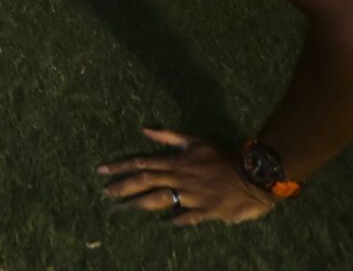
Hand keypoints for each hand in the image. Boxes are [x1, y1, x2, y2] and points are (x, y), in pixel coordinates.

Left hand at [98, 129, 276, 226]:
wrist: (251, 173)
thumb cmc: (221, 156)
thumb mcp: (195, 141)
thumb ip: (169, 137)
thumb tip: (145, 130)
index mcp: (175, 162)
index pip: (141, 163)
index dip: (120, 166)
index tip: (101, 170)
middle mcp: (179, 178)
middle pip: (145, 182)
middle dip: (122, 186)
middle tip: (105, 192)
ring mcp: (191, 195)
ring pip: (160, 200)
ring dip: (140, 203)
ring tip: (123, 207)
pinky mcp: (205, 210)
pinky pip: (187, 216)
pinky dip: (175, 219)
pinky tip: (164, 223)